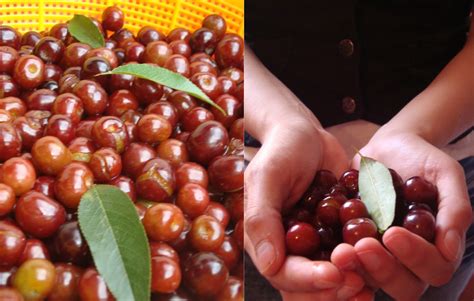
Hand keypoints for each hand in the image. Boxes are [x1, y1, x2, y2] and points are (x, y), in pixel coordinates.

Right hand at [245, 119, 369, 298]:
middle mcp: (288, 249)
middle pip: (305, 288)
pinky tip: (382, 268)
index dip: (307, 280)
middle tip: (357, 282)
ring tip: (370, 285)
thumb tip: (268, 264)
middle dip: (330, 290)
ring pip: (329, 283)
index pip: (281, 273)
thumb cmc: (282, 149)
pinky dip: (365, 271)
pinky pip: (350, 263)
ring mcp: (314, 246)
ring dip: (349, 288)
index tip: (334, 275)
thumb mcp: (267, 176)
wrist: (308, 136)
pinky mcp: (337, 239)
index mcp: (265, 238)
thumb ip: (262, 217)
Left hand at [346, 130, 471, 299]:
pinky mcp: (352, 247)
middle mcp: (408, 258)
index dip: (416, 257)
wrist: (386, 146)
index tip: (392, 232)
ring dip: (357, 268)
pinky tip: (324, 244)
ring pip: (371, 280)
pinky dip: (335, 258)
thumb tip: (449, 247)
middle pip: (404, 286)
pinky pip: (345, 262)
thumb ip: (455, 207)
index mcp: (437, 246)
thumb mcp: (444, 173)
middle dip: (384, 269)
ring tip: (342, 249)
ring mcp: (379, 255)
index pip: (435, 269)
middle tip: (363, 245)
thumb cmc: (421, 158)